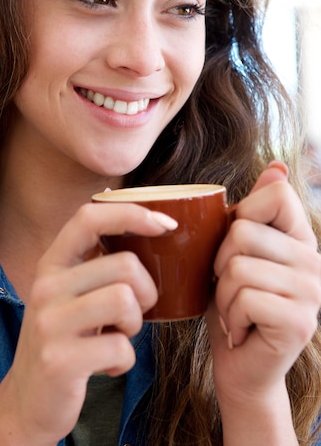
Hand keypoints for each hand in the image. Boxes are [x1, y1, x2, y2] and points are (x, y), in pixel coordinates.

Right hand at [0, 203, 169, 444]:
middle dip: (146, 292)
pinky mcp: (59, 360)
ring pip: (125, 300)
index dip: (131, 213)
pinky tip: (107, 364)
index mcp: (52, 263)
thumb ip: (99, 265)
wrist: (28, 402)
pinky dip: (125, 360)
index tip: (165, 225)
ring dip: (135, 324)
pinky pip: (121, 347)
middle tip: (131, 314)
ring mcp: (49, 323)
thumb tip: (155, 229)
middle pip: (125, 265)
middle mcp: (46, 286)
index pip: (89, 217)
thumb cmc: (67, 339)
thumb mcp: (72, 293)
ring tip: (118, 335)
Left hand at [207, 162, 320, 407]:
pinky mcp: (300, 321)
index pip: (276, 194)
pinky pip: (244, 299)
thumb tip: (276, 166)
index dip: (242, 214)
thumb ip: (254, 211)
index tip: (237, 247)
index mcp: (299, 237)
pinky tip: (242, 329)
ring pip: (238, 268)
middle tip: (231, 289)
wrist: (240, 365)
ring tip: (236, 311)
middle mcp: (314, 260)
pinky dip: (230, 317)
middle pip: (243, 232)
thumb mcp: (236, 252)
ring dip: (223, 296)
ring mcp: (311, 291)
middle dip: (220, 264)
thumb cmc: (233, 303)